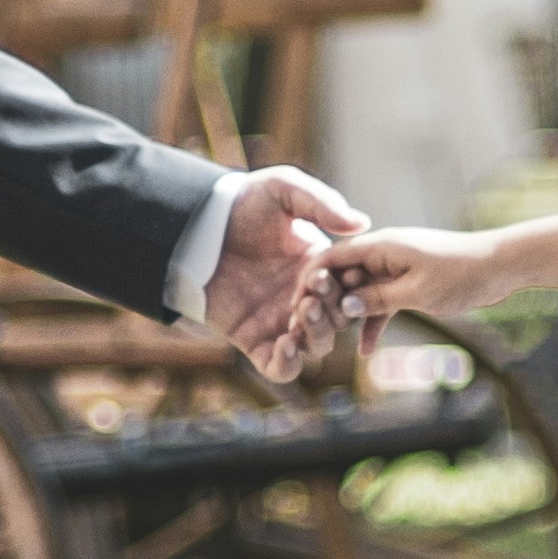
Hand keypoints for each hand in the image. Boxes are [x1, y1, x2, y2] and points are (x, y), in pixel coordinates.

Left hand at [202, 164, 372, 380]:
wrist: (195, 227)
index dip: (352, 284)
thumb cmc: (240, 203)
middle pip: (339, 320)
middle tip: (313, 290)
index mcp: (320, 267)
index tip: (343, 272)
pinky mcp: (254, 341)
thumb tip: (362, 222)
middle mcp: (305, 298)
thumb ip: (322, 203)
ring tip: (302, 309)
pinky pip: (282, 368)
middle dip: (333, 308)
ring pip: (317, 346)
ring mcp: (281, 322)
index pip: (351, 287)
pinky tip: (287, 344)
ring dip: (317, 333)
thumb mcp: (283, 190)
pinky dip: (289, 364)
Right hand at [312, 225, 517, 326]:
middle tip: (308, 331)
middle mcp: (383, 254)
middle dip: (326, 303)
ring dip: (349, 317)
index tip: (296, 307)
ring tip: (331, 343)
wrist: (500, 268)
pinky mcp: (408, 282)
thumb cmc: (461, 273)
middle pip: (342, 277)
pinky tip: (367, 350)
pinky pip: (382, 302)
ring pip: (361, 292)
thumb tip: (344, 308)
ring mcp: (395, 268)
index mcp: (381, 245)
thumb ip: (378, 299)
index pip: (332, 258)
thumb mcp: (416, 292)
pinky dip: (375, 322)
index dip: (310, 281)